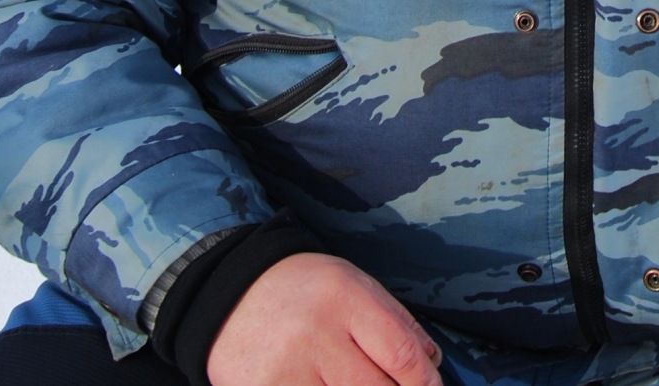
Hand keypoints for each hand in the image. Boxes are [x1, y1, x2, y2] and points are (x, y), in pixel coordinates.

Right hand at [206, 253, 443, 385]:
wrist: (226, 295)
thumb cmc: (301, 289)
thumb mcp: (352, 283)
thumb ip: (394, 319)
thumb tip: (431, 363)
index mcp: (344, 299)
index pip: (400, 353)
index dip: (425, 381)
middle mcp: (316, 336)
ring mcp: (289, 371)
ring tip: (363, 383)